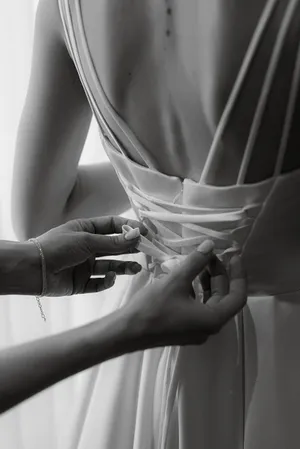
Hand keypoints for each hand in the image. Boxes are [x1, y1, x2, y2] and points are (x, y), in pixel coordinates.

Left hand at [28, 216, 146, 295]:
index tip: (145, 232)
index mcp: (86, 230)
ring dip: (123, 266)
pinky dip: (107, 281)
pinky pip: (99, 282)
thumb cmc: (58, 247)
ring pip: (110, 266)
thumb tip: (136, 236)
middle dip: (129, 248)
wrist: (34, 270)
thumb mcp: (87, 240)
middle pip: (113, 246)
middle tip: (147, 250)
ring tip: (137, 268)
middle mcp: (87, 247)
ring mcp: (85, 265)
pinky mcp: (82, 283)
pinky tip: (111, 277)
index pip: (112, 226)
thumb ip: (113, 242)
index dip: (128, 228)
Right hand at [127, 240, 246, 346]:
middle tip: (211, 255)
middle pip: (225, 298)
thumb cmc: (153, 308)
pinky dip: (198, 291)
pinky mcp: (184, 329)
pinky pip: (199, 308)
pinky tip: (186, 278)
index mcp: (213, 319)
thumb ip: (195, 262)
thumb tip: (210, 245)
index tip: (234, 256)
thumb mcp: (176, 281)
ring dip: (209, 282)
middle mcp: (209, 327)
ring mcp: (196, 330)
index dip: (239, 274)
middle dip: (220, 274)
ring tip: (200, 263)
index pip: (238, 296)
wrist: (126, 332)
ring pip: (211, 302)